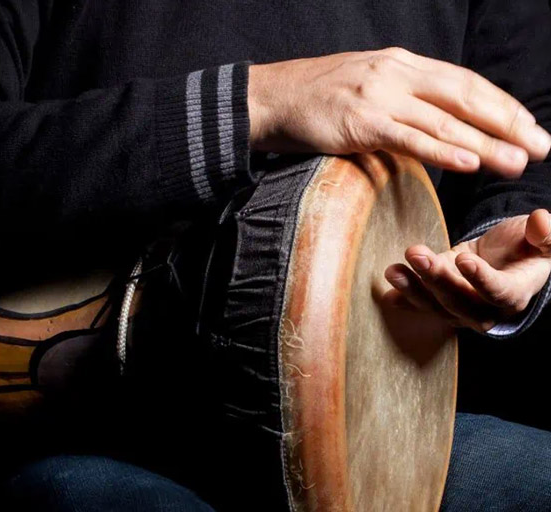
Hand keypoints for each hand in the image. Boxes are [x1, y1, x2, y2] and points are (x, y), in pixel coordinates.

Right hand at [248, 48, 550, 176]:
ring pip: (443, 120)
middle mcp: (398, 73)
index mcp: (403, 65)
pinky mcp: (360, 121)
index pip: (464, 83)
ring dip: (485, 143)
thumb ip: (402, 102)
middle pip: (465, 97)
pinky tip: (469, 161)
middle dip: (507, 123)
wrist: (272, 98)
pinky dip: (442, 149)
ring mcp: (379, 95)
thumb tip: (431, 128)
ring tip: (516, 161)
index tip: (529, 127)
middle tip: (539, 146)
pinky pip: (408, 138)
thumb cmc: (318, 99)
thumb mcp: (367, 87)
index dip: (501, 105)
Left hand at [383, 209, 550, 332]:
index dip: (481, 279)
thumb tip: (541, 221)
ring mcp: (458, 308)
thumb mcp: (543, 239)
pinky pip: (420, 305)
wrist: (505, 260)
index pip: (497, 292)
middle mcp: (485, 309)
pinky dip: (403, 300)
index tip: (464, 260)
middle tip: (416, 254)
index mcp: (514, 293)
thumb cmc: (527, 247)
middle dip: (436, 279)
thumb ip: (545, 234)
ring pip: (434, 305)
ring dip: (412, 288)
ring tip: (393, 271)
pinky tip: (386, 293)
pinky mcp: (438, 300)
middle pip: (458, 300)